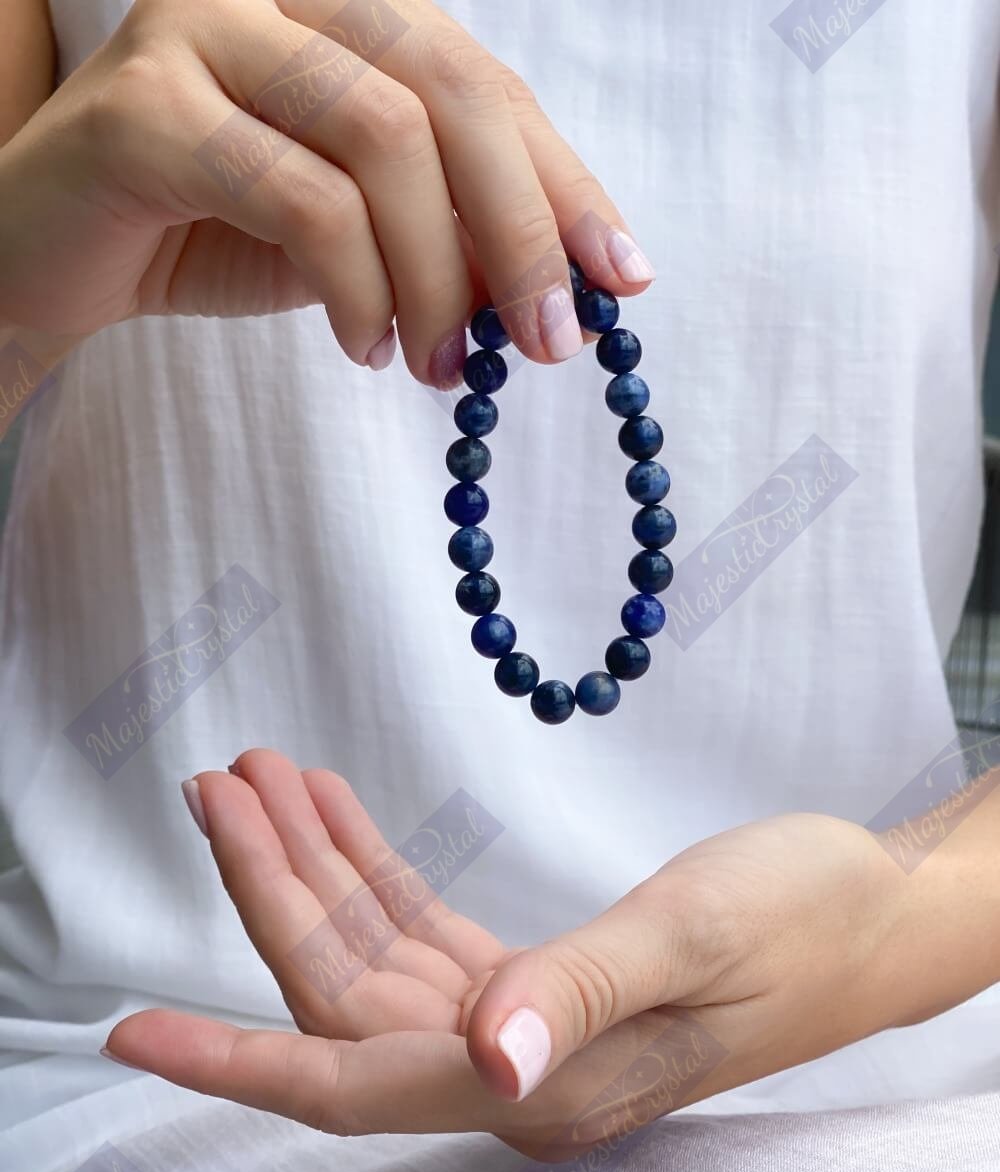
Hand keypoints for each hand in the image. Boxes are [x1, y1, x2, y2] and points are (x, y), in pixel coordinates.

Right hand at [0, 0, 653, 384]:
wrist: (55, 259)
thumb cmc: (214, 233)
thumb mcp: (358, 230)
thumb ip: (444, 229)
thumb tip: (561, 283)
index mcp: (343, 6)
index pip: (483, 82)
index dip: (564, 181)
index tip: (622, 279)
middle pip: (447, 90)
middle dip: (519, 230)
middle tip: (550, 344)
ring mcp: (201, 28)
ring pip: (379, 140)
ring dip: (434, 276)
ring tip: (439, 367)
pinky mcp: (144, 107)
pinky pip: (298, 197)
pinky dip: (355, 286)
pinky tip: (365, 348)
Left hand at [106, 750, 921, 1160]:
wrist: (878, 912)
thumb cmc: (807, 920)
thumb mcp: (695, 937)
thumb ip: (579, 993)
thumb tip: (485, 1065)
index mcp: (539, 1082)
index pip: (349, 1077)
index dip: (232, 1059)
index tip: (127, 1030)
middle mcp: (514, 1069)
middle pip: (346, 989)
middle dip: (270, 889)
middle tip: (215, 782)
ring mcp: (525, 1022)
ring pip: (378, 951)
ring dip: (316, 864)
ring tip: (258, 771)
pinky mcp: (543, 976)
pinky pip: (427, 925)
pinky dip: (375, 864)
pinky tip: (335, 808)